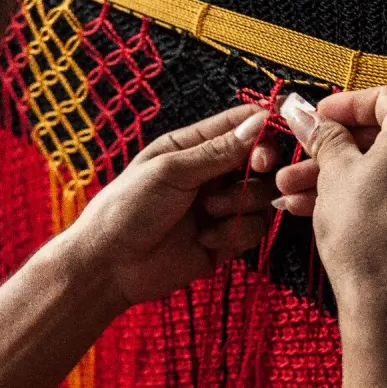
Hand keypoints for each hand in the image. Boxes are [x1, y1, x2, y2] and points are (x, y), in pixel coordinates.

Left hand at [64, 104, 280, 309]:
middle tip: (259, 168)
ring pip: (262, 196)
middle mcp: (211, 174)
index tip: (276, 134)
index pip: (241, 125)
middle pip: (262, 160)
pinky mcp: (225, 239)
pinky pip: (253, 229)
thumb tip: (260, 122)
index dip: (265, 127)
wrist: (110, 266)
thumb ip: (218, 151)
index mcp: (193, 146)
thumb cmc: (128, 207)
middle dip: (263, 166)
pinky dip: (235, 232)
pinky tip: (205, 239)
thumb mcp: (171, 171)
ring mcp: (219, 207)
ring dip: (243, 202)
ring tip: (210, 211)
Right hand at [274, 87, 386, 333]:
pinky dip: (357, 195)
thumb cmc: (363, 229)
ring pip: (382, 169)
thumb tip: (303, 112)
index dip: (343, 105)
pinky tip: (309, 208)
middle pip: (381, 136)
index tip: (313, 117)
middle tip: (295, 156)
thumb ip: (323, 136)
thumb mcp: (334, 173)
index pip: (385, 98)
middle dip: (331, 148)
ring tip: (288, 189)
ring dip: (334, 175)